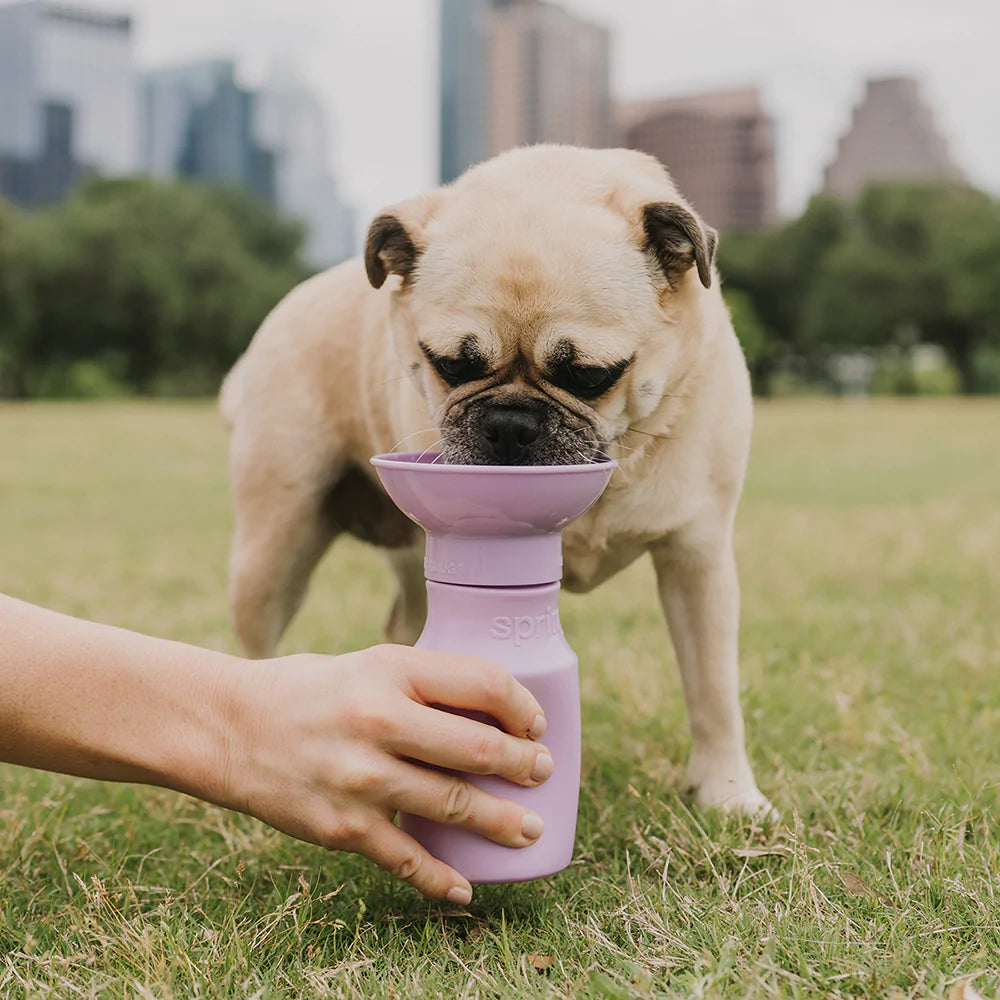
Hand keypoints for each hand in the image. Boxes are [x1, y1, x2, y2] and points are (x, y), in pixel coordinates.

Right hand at [225, 644, 552, 902]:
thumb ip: (422, 684)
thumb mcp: (368, 664)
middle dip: (525, 765)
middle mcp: (379, 720)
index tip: (534, 723)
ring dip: (502, 822)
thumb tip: (490, 712)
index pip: (482, 683)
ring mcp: (361, 778)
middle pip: (479, 749)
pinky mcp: (342, 826)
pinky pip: (406, 858)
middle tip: (543, 772)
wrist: (227, 727)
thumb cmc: (306, 690)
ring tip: (529, 827)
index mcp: (390, 668)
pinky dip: (441, 879)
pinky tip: (466, 889)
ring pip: (455, 805)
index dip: (521, 705)